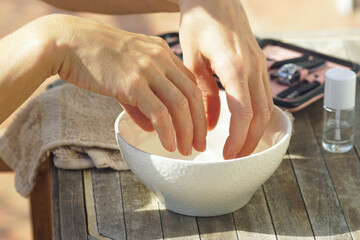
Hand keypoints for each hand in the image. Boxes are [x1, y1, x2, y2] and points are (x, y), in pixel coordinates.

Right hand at [55, 15, 206, 154]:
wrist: (69, 42)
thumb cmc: (95, 57)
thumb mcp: (125, 73)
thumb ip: (140, 101)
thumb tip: (151, 127)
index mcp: (162, 53)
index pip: (190, 83)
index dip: (198, 108)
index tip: (198, 127)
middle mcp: (160, 59)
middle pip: (192, 95)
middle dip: (199, 124)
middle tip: (200, 144)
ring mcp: (148, 70)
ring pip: (180, 105)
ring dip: (187, 132)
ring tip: (186, 150)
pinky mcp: (133, 83)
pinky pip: (159, 112)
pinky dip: (167, 132)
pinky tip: (169, 145)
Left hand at [179, 0, 272, 158]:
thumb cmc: (199, 24)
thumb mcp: (192, 60)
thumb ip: (203, 94)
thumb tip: (210, 125)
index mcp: (235, 67)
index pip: (243, 113)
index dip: (237, 138)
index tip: (226, 154)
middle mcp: (253, 68)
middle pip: (261, 115)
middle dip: (249, 141)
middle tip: (235, 158)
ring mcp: (260, 65)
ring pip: (267, 107)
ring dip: (256, 131)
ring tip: (241, 147)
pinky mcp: (259, 64)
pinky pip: (264, 95)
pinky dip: (257, 115)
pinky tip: (245, 125)